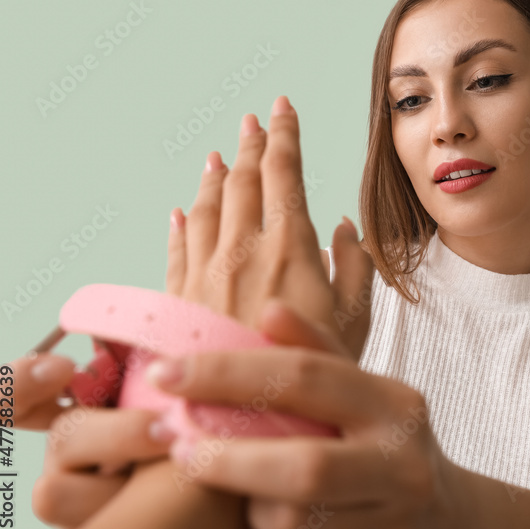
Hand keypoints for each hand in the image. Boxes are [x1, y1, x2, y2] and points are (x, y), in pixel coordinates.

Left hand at [150, 303, 469, 528]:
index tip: (166, 375)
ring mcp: (393, 524)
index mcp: (395, 404)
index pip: (305, 378)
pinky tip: (258, 525)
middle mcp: (402, 464)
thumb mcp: (361, 387)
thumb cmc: (381, 438)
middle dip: (227, 458)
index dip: (228, 375)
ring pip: (291, 523)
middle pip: (304, 466)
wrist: (443, 517)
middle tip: (176, 444)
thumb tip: (268, 310)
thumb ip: (314, 348)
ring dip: (246, 506)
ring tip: (235, 488)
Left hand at [167, 95, 373, 360]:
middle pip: (243, 182)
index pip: (284, 173)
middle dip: (251, 146)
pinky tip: (179, 213)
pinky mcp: (176, 301)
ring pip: (206, 208)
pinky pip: (175, 247)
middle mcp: (241, 250)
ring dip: (216, 178)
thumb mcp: (354, 322)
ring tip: (219, 157)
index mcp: (290, 246)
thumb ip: (354, 267)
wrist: (242, 420)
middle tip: (253, 120)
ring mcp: (203, 273)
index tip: (283, 108)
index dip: (285, 135)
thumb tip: (344, 226)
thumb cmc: (308, 378)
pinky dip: (180, 224)